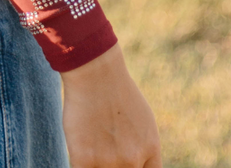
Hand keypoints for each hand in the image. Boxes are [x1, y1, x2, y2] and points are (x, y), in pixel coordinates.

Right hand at [62, 44, 161, 167]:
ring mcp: (108, 162)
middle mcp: (132, 160)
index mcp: (150, 149)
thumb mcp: (143, 119)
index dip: (135, 166)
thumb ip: (143, 147)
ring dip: (97, 160)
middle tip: (107, 145)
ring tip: (93, 139)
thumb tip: (137, 163)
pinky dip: (81, 160)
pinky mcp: (84, 159)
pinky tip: (80, 146)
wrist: (94, 72)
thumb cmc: (116, 90)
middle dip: (116, 162)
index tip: (124, 161)